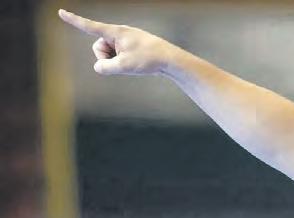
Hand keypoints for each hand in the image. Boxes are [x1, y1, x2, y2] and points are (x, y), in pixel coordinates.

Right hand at [58, 9, 178, 75]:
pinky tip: (137, 64)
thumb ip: (105, 67)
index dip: (74, 21)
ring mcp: (126, 40)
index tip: (61, 12)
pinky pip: (119, 56)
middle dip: (104, 57)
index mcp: (116, 32)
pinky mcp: (132, 47)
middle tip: (122, 63)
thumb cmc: (148, 60)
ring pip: (109, 53)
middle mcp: (120, 33)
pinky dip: (123, 62)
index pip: (90, 26)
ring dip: (115, 61)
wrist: (171, 60)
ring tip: (133, 63)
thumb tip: (99, 67)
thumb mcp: (123, 66)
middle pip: (99, 47)